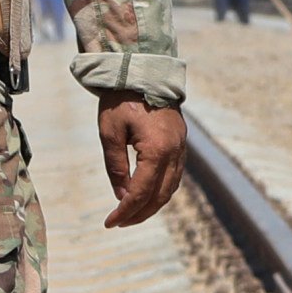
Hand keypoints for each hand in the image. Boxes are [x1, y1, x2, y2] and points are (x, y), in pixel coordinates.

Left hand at [95, 95, 183, 228]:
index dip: (125, 211)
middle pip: (160, 196)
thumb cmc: (121, 99)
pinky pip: (175, 175)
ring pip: (171, 188)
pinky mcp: (181, 142)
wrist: (142, 70)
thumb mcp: (110, 133)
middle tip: (120, 222)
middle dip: (140, 214)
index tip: (110, 222)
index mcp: (156, 150)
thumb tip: (122, 196)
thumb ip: (116, 166)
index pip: (140, 192)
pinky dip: (161, 190)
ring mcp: (181, 147)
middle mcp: (174, 152)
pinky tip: (147, 194)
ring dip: (153, 205)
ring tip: (133, 213)